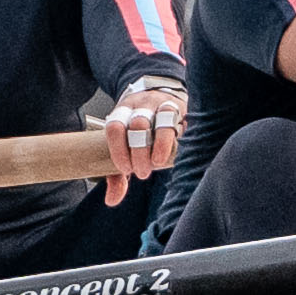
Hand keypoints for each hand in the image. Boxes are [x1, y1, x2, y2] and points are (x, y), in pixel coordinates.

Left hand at [100, 77, 185, 205]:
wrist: (161, 94)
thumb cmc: (140, 127)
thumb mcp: (124, 145)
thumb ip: (116, 173)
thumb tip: (112, 200)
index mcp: (122, 112)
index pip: (115, 127)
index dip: (119, 150)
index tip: (126, 169)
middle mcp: (142, 105)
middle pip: (139, 125)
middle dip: (140, 153)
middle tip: (142, 172)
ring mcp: (164, 104)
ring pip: (163, 119)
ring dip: (160, 145)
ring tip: (158, 163)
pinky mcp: (183, 108)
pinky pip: (183, 121)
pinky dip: (181, 138)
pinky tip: (179, 151)